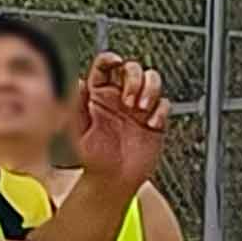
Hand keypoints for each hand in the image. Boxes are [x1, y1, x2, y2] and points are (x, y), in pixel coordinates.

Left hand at [73, 56, 170, 189]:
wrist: (112, 181)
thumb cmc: (93, 158)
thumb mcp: (78, 132)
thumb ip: (77, 107)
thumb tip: (76, 82)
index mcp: (99, 95)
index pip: (105, 67)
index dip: (110, 59)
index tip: (115, 61)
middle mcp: (120, 97)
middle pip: (132, 68)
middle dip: (134, 78)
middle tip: (129, 100)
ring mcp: (139, 108)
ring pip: (152, 80)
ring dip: (150, 89)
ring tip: (142, 108)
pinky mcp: (154, 121)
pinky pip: (165, 104)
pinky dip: (160, 111)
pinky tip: (151, 124)